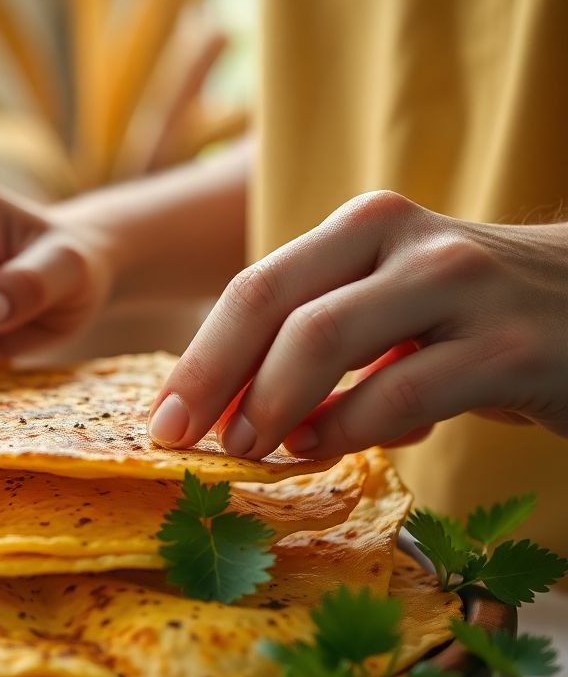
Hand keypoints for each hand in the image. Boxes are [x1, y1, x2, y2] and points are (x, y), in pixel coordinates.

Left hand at [149, 190, 567, 459]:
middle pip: (273, 304)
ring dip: (271, 406)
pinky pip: (401, 393)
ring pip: (326, 340)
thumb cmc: (478, 316)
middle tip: (182, 441)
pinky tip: (323, 448)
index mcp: (365, 226)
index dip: (199, 358)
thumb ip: (319, 340)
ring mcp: (462, 286)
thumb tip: (227, 409)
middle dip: (212, 380)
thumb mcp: (392, 306)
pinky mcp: (513, 347)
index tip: (162, 419)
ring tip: (248, 450)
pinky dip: (347, 430)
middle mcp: (407, 241)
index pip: (255, 288)